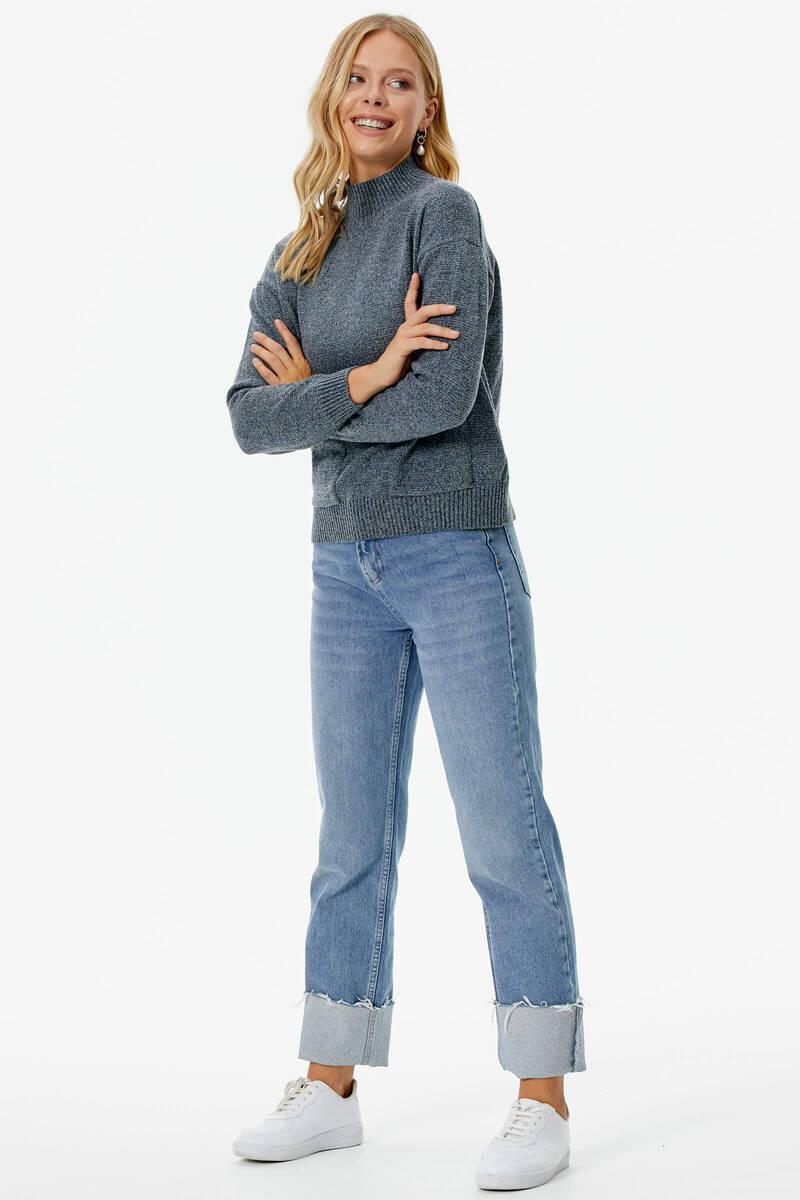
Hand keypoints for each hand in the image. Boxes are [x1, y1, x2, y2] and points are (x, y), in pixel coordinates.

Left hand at [250, 319, 312, 384]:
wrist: (313, 404)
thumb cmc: (311, 387)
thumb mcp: (311, 372)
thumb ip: (301, 362)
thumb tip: (291, 350)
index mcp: (303, 362)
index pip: (292, 342)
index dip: (284, 331)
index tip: (276, 321)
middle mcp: (295, 368)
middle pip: (278, 349)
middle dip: (266, 340)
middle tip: (256, 334)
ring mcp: (287, 377)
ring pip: (272, 359)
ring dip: (261, 351)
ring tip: (253, 346)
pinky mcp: (280, 387)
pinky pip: (268, 375)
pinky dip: (261, 367)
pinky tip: (255, 361)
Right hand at [373, 273, 459, 389]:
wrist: (382, 374)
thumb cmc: (399, 361)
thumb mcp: (412, 346)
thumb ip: (422, 338)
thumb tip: (440, 336)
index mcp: (407, 325)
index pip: (409, 302)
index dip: (412, 288)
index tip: (416, 275)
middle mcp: (405, 328)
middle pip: (423, 311)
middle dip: (439, 308)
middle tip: (454, 308)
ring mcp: (403, 337)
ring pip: (425, 328)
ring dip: (443, 330)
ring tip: (456, 334)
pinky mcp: (403, 348)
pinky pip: (421, 343)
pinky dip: (434, 344)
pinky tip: (445, 347)